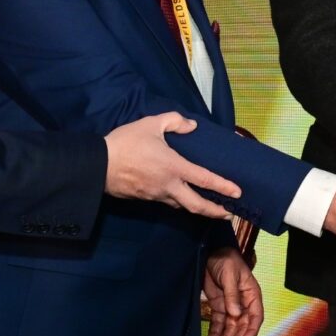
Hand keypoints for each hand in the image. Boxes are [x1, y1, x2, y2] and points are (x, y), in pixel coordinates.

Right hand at [103, 113, 239, 218]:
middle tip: (229, 214)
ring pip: (181, 206)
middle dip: (215, 211)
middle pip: (196, 205)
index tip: (238, 193)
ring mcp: (156, 196)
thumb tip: (191, 126)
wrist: (97, 165)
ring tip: (209, 207)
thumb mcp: (151, 124)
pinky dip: (179, 202)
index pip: (205, 180)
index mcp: (174, 167)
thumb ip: (174, 121)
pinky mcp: (144, 199)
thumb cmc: (126, 143)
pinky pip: (166, 202)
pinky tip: (182, 197)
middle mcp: (168, 186)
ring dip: (197, 208)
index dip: (223, 187)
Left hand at [203, 246, 262, 335]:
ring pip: (231, 326)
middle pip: (242, 325)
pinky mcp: (219, 306)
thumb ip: (232, 295)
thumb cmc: (226, 260)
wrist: (210, 254)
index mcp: (252, 294)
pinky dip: (216, 332)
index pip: (256, 315)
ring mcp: (230, 306)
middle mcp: (243, 303)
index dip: (252, 329)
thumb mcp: (230, 275)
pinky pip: (219, 322)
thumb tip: (236, 314)